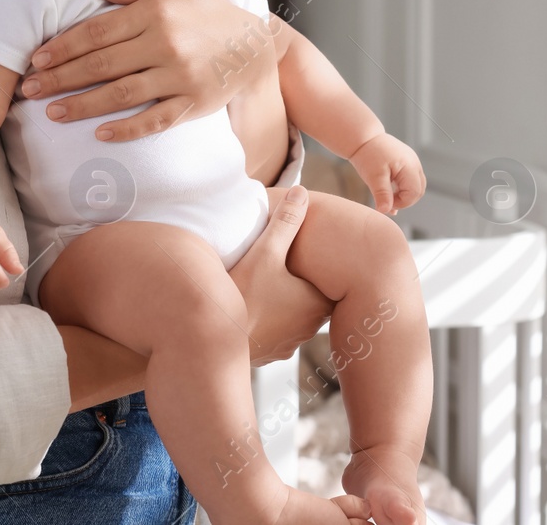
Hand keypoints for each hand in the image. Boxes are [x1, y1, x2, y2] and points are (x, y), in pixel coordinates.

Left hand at [17, 0, 277, 140]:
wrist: (257, 45)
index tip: (37, 59)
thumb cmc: (211, 12)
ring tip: (52, 113)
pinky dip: (127, 128)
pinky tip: (100, 133)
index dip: (63, 47)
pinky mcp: (194, 103)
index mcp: (156, 12)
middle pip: (102, 64)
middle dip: (60, 78)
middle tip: (29, 89)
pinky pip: (155, 119)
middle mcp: (166, 44)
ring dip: (83, 105)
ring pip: (122, 94)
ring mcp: (180, 76)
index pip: (98, 31)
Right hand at [228, 185, 331, 363]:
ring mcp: (288, 344)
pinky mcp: (269, 353)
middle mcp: (308, 328)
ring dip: (289, 305)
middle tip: (294, 266)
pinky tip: (256, 308)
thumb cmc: (242, 295)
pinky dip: (272, 320)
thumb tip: (301, 192)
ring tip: (274, 285)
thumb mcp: (264, 252)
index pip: (335, 284)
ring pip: (297, 318)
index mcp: (315, 303)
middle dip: (307, 284)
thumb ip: (285, 222)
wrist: (211, 339)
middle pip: (316, 300)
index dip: (327, 269)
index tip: (317, 258)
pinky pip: (278, 333)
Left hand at [348, 133, 424, 214]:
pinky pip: (410, 179)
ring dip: (404, 195)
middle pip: (418, 190)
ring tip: (388, 197)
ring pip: (416, 185)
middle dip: (405, 200)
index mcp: (409, 166)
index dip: (401, 203)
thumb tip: (385, 211)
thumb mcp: (374, 176)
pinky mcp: (406, 162)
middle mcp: (414, 163)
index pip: (414, 193)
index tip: (386, 204)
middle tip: (387, 202)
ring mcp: (412, 162)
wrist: (363, 138)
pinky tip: (389, 193)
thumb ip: (382, 194)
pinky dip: (402, 188)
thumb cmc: (368, 154)